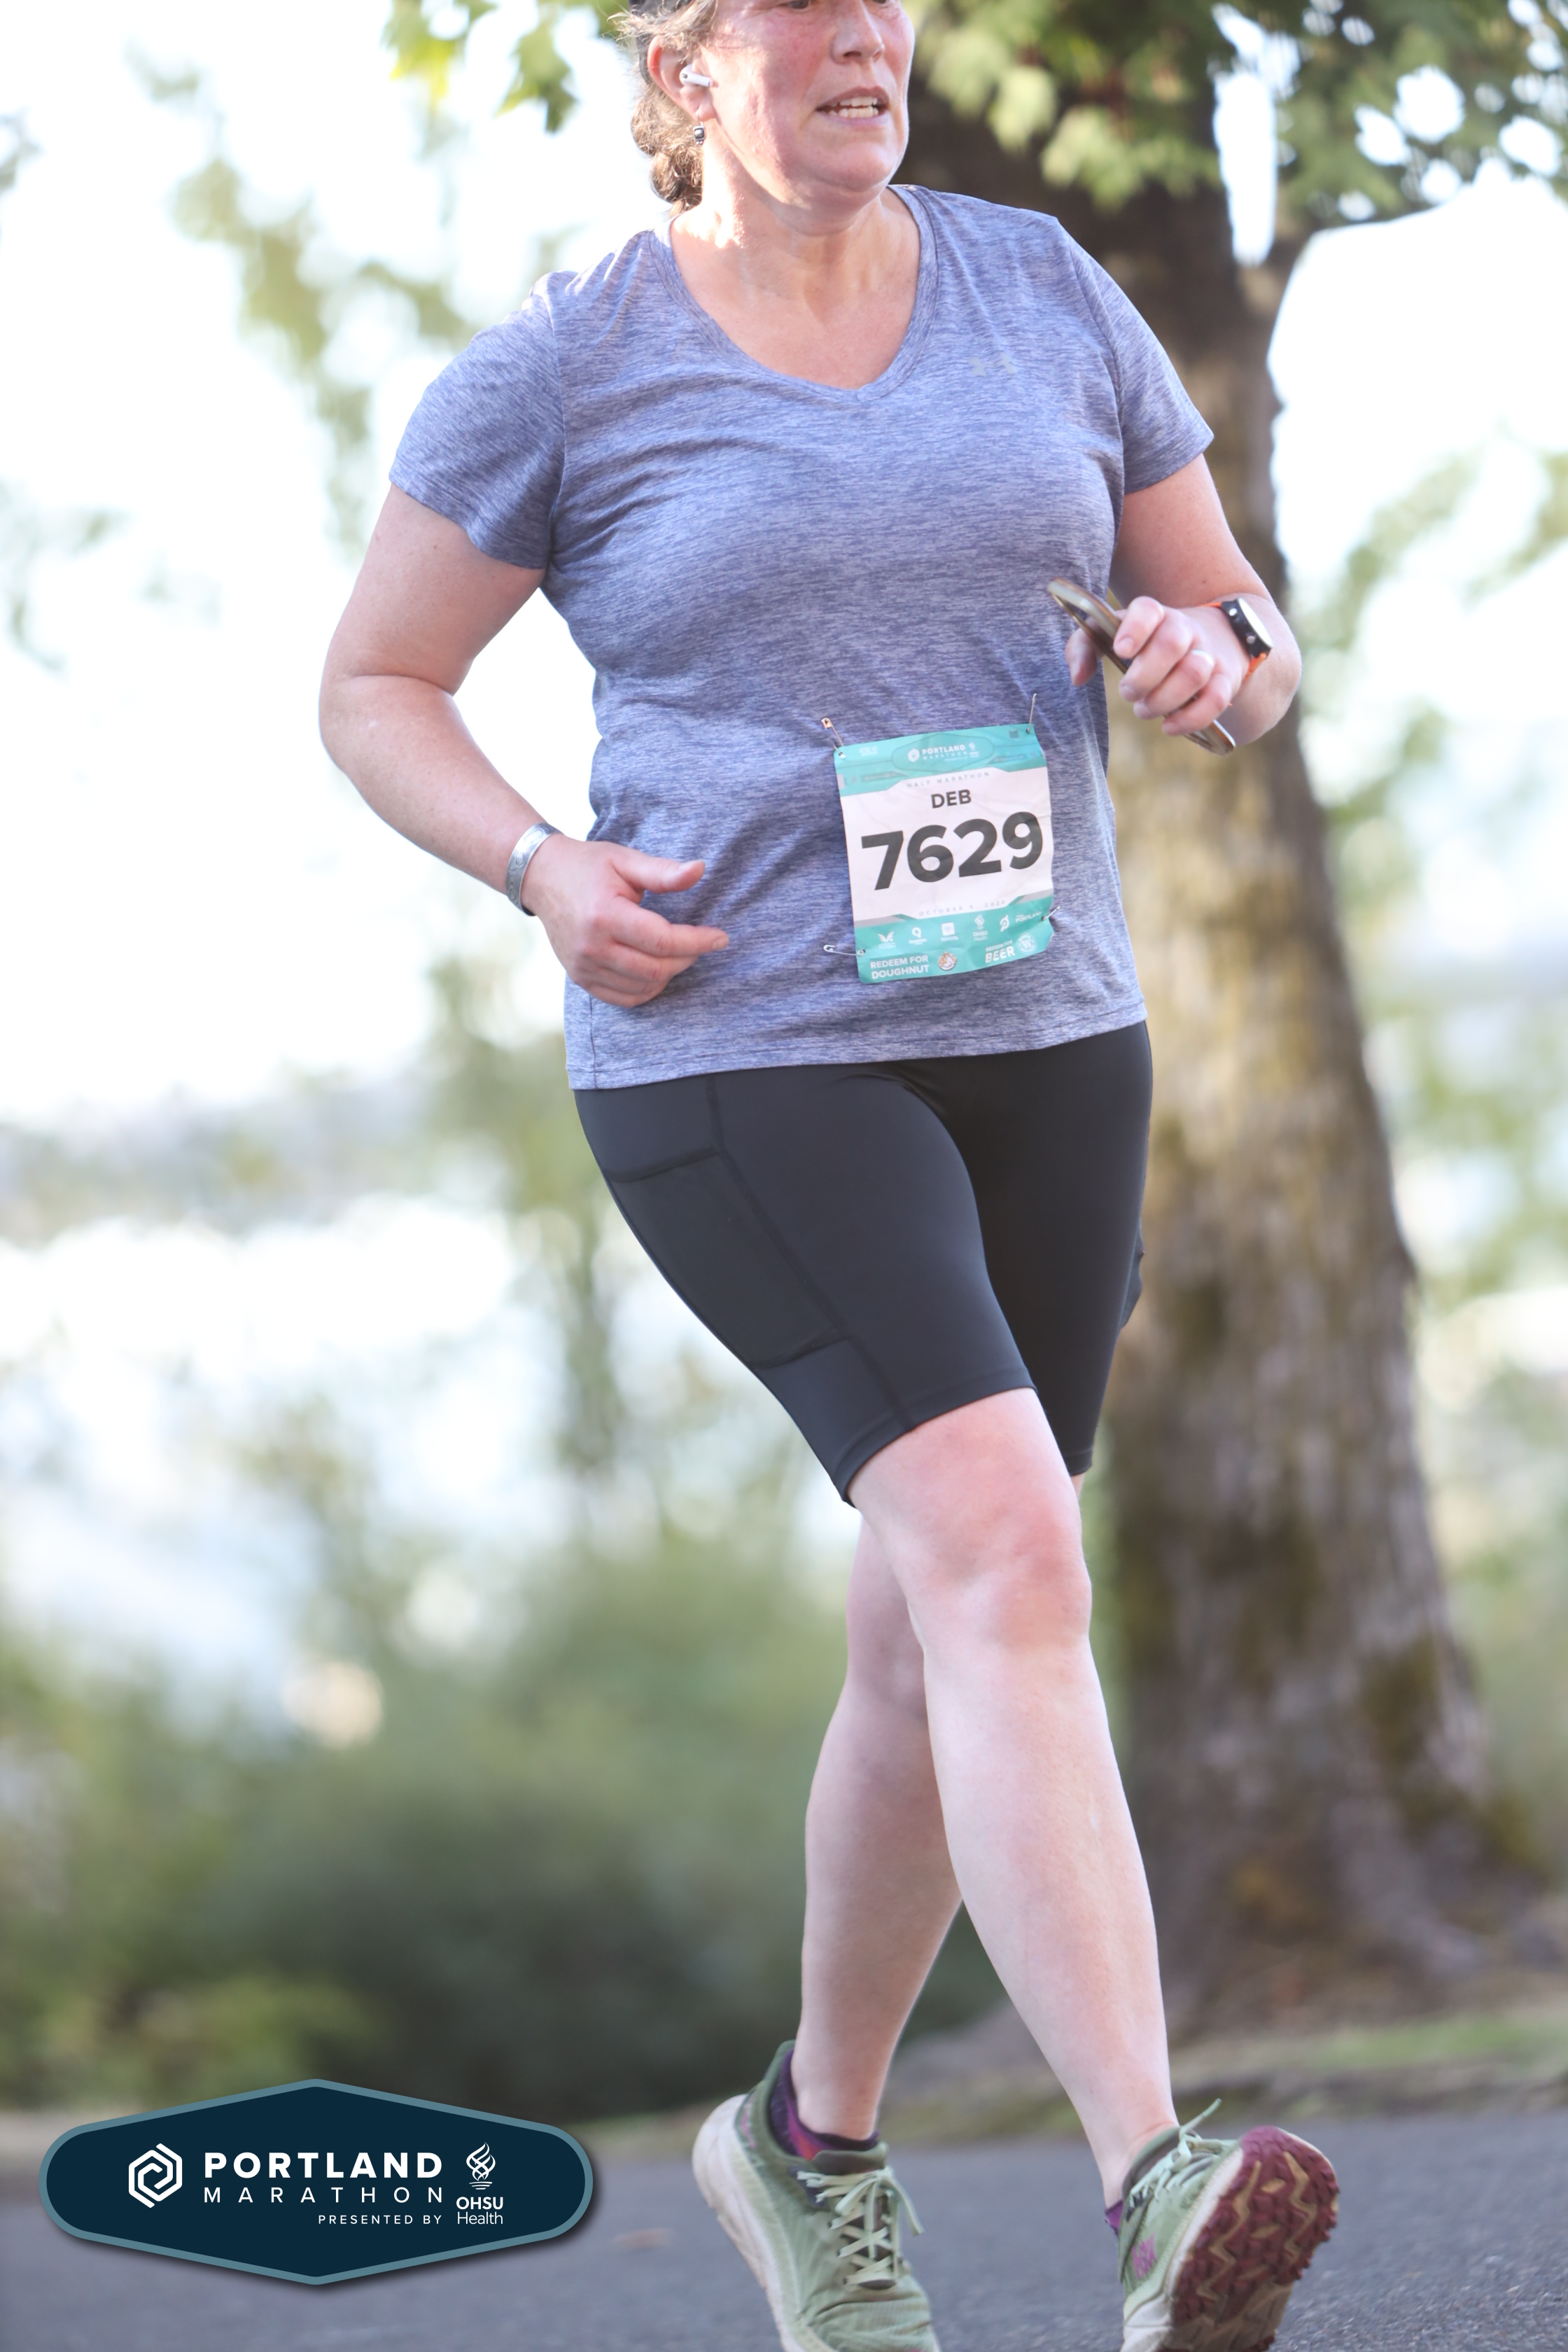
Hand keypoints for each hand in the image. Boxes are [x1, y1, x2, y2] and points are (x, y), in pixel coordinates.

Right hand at [520, 835, 728, 1007]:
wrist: (542, 878)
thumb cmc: (589, 866)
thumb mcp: (626, 860)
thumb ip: (663, 872)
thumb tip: (700, 870)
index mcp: (604, 915)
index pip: (662, 940)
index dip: (696, 942)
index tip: (720, 938)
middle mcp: (591, 947)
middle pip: (656, 969)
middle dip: (687, 958)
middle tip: (700, 943)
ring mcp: (583, 967)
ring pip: (643, 988)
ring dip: (670, 974)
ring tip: (679, 952)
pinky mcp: (581, 979)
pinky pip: (624, 998)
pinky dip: (648, 989)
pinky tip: (658, 969)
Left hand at [1065, 597, 1246, 737]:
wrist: (1217, 637)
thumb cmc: (1148, 643)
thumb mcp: (1114, 636)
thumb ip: (1085, 647)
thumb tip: (1077, 677)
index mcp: (1155, 615)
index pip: (1147, 609)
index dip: (1135, 628)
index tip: (1121, 651)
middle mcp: (1185, 629)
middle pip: (1172, 643)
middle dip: (1145, 675)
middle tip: (1128, 693)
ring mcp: (1208, 654)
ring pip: (1194, 673)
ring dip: (1164, 699)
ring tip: (1145, 709)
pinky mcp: (1225, 680)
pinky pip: (1216, 700)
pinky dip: (1191, 718)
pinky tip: (1169, 726)